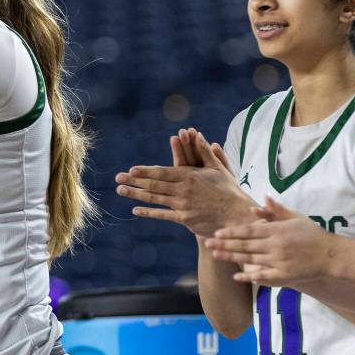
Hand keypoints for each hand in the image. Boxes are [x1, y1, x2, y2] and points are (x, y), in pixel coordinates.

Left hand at [115, 129, 255, 236]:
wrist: (236, 215)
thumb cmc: (228, 190)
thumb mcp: (218, 169)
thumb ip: (205, 153)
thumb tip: (198, 135)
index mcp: (190, 176)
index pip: (162, 172)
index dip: (145, 171)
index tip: (131, 170)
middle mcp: (183, 190)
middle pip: (154, 184)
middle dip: (134, 181)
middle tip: (118, 179)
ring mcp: (182, 205)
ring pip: (155, 198)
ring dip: (135, 194)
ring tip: (120, 191)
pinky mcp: (184, 219)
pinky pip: (162, 214)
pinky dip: (148, 212)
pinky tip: (135, 209)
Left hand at [206, 196, 332, 282]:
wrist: (330, 255)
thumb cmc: (312, 234)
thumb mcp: (296, 218)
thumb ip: (276, 211)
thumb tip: (261, 200)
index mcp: (277, 230)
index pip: (249, 230)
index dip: (232, 232)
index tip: (217, 232)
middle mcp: (275, 246)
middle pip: (245, 245)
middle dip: (225, 244)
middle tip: (208, 243)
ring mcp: (278, 261)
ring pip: (250, 259)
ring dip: (232, 257)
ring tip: (216, 255)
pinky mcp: (283, 275)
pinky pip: (262, 276)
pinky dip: (249, 275)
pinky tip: (236, 275)